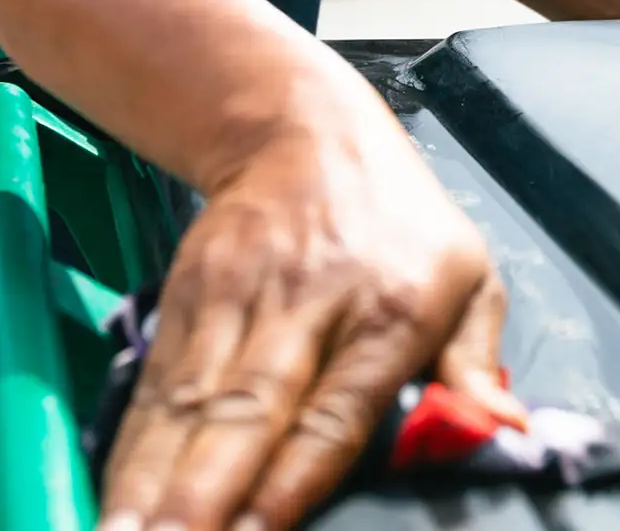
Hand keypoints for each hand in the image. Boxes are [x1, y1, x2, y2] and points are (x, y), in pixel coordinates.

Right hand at [97, 71, 519, 530]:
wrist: (304, 127)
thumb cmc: (399, 221)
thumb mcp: (470, 276)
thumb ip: (477, 365)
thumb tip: (505, 432)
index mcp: (391, 313)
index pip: (336, 413)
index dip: (291, 479)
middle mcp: (306, 308)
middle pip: (246, 412)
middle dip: (202, 493)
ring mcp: (237, 302)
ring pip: (188, 404)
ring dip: (151, 481)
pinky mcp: (187, 297)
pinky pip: (155, 386)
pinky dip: (130, 448)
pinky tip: (114, 502)